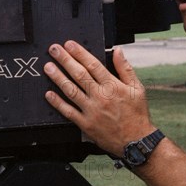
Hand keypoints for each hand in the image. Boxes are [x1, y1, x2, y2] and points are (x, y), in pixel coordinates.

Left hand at [43, 40, 155, 155]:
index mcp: (113, 86)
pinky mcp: (86, 124)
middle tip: (54, 50)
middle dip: (65, 60)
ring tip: (48, 67)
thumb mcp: (137, 88)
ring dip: (58, 77)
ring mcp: (92, 111)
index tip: (69, 45)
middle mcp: (100, 97)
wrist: (136, 141)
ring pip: (71, 90)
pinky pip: (68, 112)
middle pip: (79, 74)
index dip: (79, 53)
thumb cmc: (137, 114)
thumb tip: (118, 51)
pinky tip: (49, 94)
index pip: (93, 65)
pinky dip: (57, 103)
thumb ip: (125, 68)